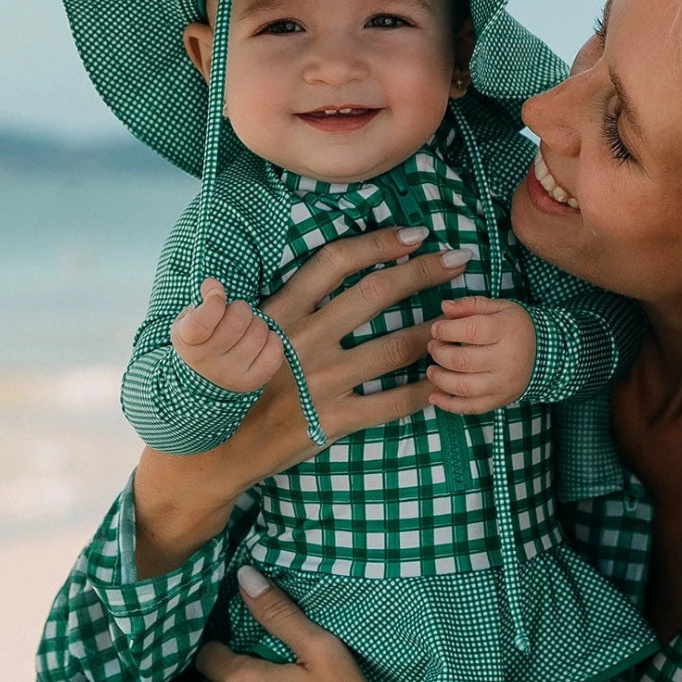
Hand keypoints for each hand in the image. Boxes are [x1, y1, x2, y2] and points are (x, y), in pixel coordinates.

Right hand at [171, 279, 283, 391]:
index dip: (214, 301)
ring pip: (258, 333)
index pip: (201, 323)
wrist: (204, 378)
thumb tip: (214, 285)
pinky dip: (272, 339)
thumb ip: (202, 299)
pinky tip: (260, 341)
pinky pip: (274, 350)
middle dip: (241, 308)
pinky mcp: (252, 381)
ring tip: (247, 329)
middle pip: (237, 321)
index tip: (218, 293)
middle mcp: (207, 362)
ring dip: (257, 324)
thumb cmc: (200, 339)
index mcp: (187, 342)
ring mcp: (230, 373)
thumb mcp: (189, 318)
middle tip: (236, 313)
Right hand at [258, 228, 470, 441]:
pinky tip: (441, 379)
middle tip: (458, 261)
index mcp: (282, 312)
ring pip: (394, 347)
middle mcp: (304, 340)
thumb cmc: (238, 380)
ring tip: (460, 319)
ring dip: (433, 328)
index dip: (379, 243)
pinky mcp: (332, 420)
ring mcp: (320, 381)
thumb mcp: (250, 331)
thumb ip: (286, 302)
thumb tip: (332, 267)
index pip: (336, 262)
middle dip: (423, 272)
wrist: (221, 446)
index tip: (416, 234)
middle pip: (375, 294)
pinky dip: (422, 390)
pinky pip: (390, 403)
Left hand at [427, 296, 536, 414]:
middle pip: (463, 360)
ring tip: (432, 370)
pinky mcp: (501, 399)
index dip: (446, 330)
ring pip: (464, 386)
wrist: (546, 353)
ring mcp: (504, 383)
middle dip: (439, 353)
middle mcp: (507, 359)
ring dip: (440, 379)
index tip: (436, 329)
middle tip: (433, 347)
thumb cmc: (514, 327)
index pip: (471, 331)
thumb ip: (470, 305)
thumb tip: (444, 306)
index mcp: (507, 331)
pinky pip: (471, 407)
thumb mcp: (498, 308)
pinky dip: (449, 405)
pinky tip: (435, 396)